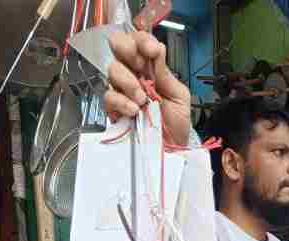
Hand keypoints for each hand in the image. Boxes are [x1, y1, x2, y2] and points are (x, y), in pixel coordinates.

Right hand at [104, 29, 192, 148]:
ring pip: (113, 71)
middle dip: (128, 51)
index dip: (142, 41)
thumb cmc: (176, 125)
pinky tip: (134, 109)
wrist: (170, 152)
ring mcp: (122, 93)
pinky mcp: (113, 111)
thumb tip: (157, 50)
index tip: (153, 51)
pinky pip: (109, 97)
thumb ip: (166, 74)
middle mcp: (134, 76)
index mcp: (151, 69)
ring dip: (128, 81)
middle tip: (141, 67)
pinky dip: (121, 101)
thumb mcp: (179, 96)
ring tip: (142, 98)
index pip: (139, 42)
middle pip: (119, 48)